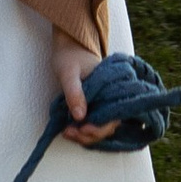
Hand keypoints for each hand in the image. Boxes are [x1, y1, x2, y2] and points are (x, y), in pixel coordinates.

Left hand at [53, 30, 112, 146]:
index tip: (82, 129)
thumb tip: (79, 117)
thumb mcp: (69, 73)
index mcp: (112, 89)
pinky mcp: (96, 105)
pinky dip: (83, 130)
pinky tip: (70, 130)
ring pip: (100, 127)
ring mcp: (104, 102)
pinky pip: (94, 122)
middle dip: (89, 135)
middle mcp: (111, 98)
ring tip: (66, 132)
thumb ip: (74, 92)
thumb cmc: (70, 57)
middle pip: (107, 126)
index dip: (99, 128)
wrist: (70, 46)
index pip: (113, 117)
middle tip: (68, 133)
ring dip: (85, 135)